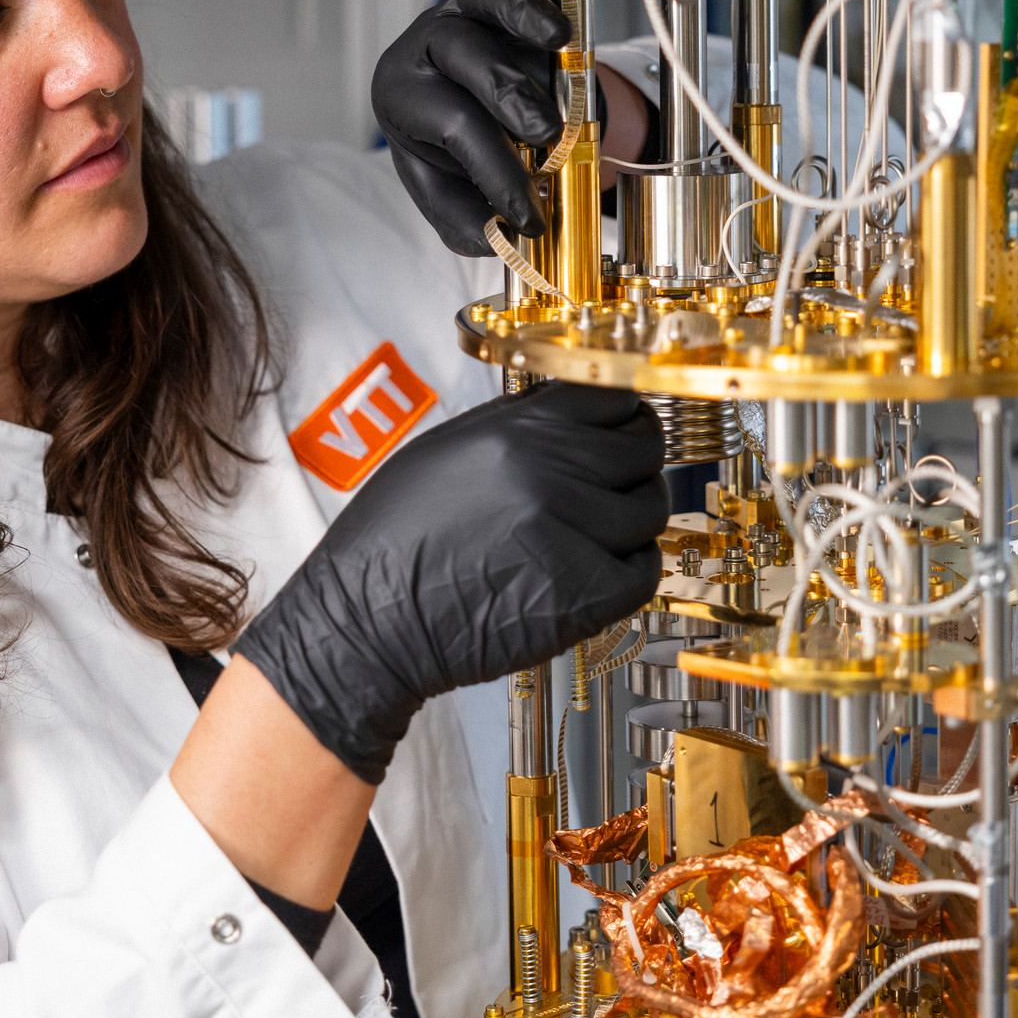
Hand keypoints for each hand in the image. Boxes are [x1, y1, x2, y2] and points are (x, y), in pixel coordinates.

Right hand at [236, 383, 667, 783]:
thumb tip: (574, 416)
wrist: (367, 621)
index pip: (614, 396)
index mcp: (518, 431)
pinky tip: (596, 573)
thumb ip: (519, 426)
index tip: (624, 428)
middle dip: (635, 465)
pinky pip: (643, 571)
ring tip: (594, 535)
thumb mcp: (448, 449)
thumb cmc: (394, 542)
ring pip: (650, 509)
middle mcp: (550, 472)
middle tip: (615, 484)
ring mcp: (572, 533)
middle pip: (645, 448)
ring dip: (631, 521)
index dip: (625, 413)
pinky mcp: (584, 595)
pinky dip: (629, 572)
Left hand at [371, 0, 570, 256]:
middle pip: (465, 58)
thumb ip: (469, 220)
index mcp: (401, 96)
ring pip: (487, 0)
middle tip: (547, 134)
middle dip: (509, 97)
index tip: (531, 215)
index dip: (494, 170)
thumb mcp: (454, 202)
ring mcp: (464, 8)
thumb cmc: (461, 160)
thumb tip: (500, 234)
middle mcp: (428, 44)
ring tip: (560, 39)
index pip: (450, 126)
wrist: (478, 122)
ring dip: (525, 16)